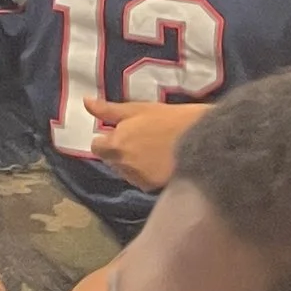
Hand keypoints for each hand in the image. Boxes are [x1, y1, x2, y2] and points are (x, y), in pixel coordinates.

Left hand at [85, 98, 209, 189]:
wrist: (205, 139)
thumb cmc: (172, 119)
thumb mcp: (140, 109)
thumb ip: (109, 110)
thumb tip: (85, 102)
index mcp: (117, 143)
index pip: (97, 146)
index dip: (107, 139)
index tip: (121, 132)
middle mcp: (123, 163)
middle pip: (111, 159)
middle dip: (118, 151)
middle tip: (140, 140)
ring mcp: (138, 178)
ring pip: (125, 171)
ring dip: (131, 163)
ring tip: (152, 151)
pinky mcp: (153, 187)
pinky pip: (140, 181)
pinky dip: (145, 174)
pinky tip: (160, 162)